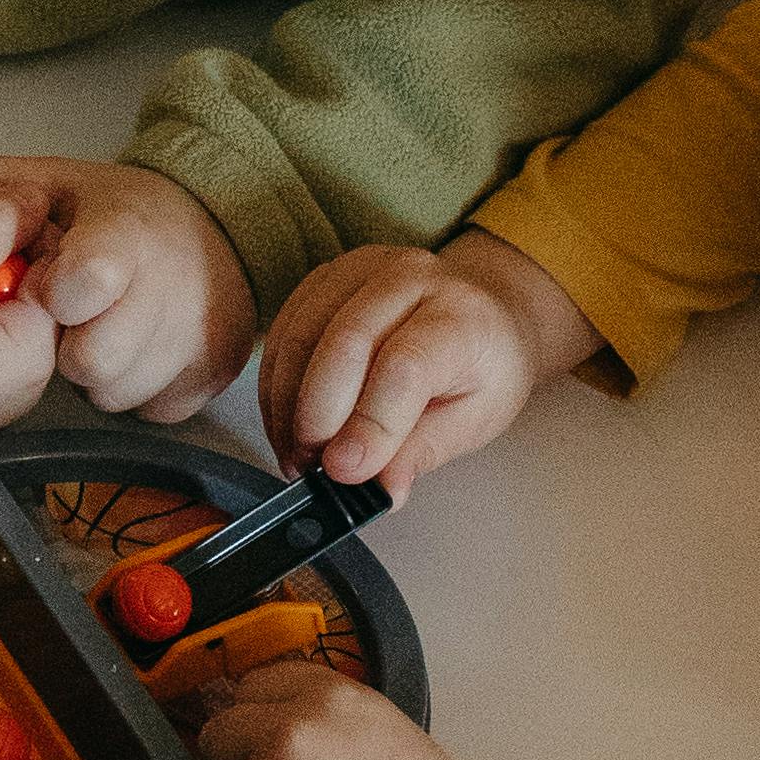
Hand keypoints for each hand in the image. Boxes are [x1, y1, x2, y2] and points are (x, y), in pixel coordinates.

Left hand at [0, 155, 257, 418]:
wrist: (217, 227)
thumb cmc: (119, 215)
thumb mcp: (55, 182)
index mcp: (126, 234)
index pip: (84, 283)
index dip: (53, 295)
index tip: (52, 285)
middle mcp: (171, 287)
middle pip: (91, 362)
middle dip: (68, 346)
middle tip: (77, 317)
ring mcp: (198, 335)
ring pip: (115, 396)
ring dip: (98, 374)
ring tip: (106, 330)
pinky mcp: (216, 373)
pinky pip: (152, 411)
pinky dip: (138, 390)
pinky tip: (137, 350)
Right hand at [258, 228, 594, 493]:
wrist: (483, 308)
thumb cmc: (483, 363)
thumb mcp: (475, 418)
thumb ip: (423, 452)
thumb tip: (379, 489)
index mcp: (460, 316)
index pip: (405, 365)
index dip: (369, 423)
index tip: (344, 471)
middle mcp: (410, 279)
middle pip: (344, 343)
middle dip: (317, 417)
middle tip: (313, 468)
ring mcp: (361, 270)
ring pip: (302, 335)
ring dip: (287, 406)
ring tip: (298, 453)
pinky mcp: (325, 277)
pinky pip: (284, 329)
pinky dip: (276, 384)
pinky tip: (287, 421)